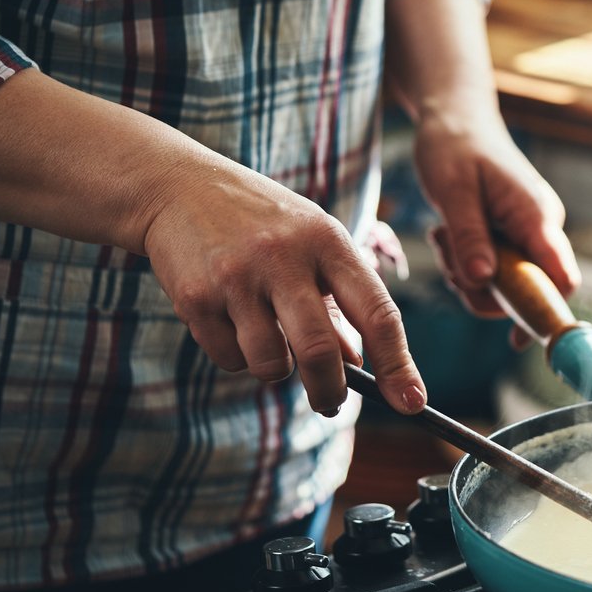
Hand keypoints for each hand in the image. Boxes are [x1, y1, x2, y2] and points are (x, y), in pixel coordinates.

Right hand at [0, 69, 426, 415]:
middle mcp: (284, 257)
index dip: (398, 365)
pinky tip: (234, 324)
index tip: (412, 403)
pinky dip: (239, 358)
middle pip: (320, 352)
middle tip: (332, 404)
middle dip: (331, 392)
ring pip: (272, 364)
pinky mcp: (195, 297)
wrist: (179, 187)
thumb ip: (341, 302)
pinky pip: (230, 358)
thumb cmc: (263, 224)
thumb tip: (362, 368)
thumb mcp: (313, 245)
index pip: (377, 313)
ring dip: (278, 370)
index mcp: (328, 241)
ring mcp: (236, 277)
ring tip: (270, 340)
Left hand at [413, 109, 578, 346]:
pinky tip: (448, 237)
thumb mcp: (453, 191)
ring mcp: (527, 235)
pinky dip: (467, 265)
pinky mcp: (511, 238)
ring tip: (444, 239)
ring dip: (468, 276)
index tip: (517, 340)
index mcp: (536, 217)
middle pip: (527, 289)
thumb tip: (483, 281)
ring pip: (504, 284)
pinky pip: (493, 271)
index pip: (561, 278)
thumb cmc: (455, 146)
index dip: (546, 312)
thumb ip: (470, 237)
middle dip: (483, 289)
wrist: (454, 119)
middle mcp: (540, 230)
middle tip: (449, 258)